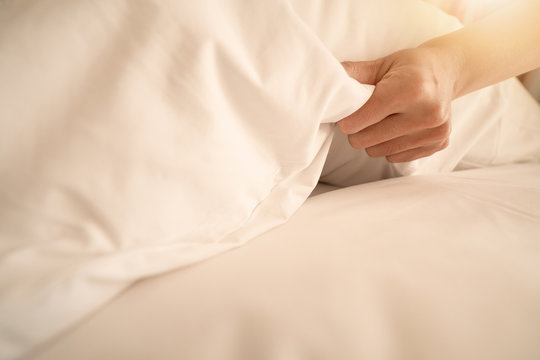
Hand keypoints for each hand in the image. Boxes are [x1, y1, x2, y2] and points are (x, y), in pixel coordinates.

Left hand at [338, 47, 458, 162]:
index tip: (345, 118)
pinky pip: (398, 157)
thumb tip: (325, 80)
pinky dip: (391, 147)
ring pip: (382, 152)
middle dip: (359, 132)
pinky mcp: (439, 142)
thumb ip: (354, 75)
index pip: (364, 118)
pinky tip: (398, 129)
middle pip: (369, 140)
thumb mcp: (383, 64)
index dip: (348, 120)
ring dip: (374, 141)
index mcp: (410, 89)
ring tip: (382, 122)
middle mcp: (426, 112)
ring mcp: (434, 130)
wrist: (449, 72)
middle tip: (362, 119)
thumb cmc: (411, 67)